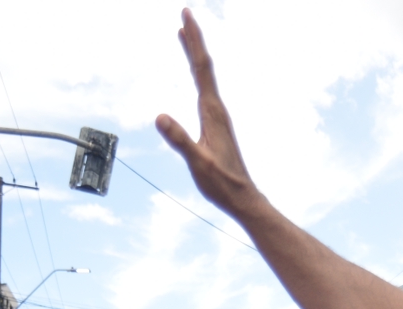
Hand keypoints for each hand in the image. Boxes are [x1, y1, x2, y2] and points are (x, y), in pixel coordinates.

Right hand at [155, 9, 265, 218]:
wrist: (242, 197)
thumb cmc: (222, 183)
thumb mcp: (198, 163)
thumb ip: (180, 140)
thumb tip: (160, 116)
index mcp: (212, 112)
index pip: (201, 68)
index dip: (193, 42)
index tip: (186, 18)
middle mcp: (216, 108)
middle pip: (203, 66)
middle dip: (194, 39)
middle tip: (186, 13)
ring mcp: (217, 115)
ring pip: (204, 75)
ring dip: (194, 53)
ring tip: (184, 35)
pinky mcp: (215, 123)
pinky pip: (204, 88)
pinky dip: (197, 73)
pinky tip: (195, 74)